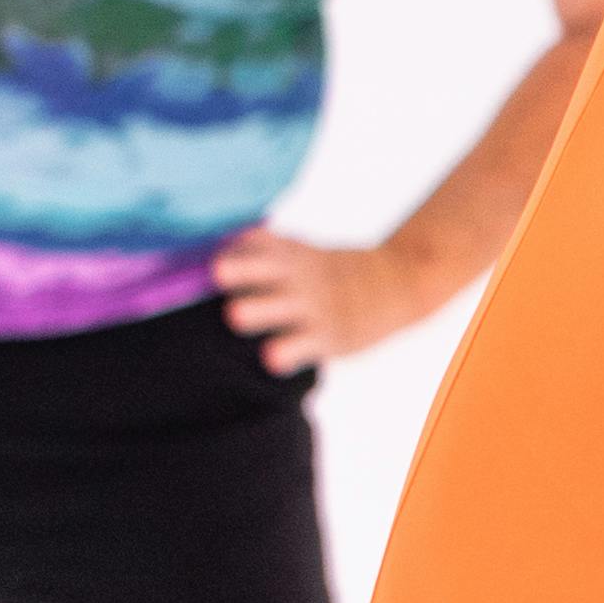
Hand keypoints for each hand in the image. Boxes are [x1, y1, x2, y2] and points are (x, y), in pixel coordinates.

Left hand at [208, 226, 445, 369]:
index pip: (258, 243)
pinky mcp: (329, 338)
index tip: (206, 250)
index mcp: (289, 254)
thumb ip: (261, 247)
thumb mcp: (302, 251)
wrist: (398, 280)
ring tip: (235, 315)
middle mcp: (299, 277)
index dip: (231, 247)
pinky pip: (304, 346)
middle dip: (241, 270)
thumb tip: (218, 243)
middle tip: (216, 271)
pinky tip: (271, 359)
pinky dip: (288, 352)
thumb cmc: (331, 272)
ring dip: (259, 310)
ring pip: (281, 309)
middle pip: (266, 270)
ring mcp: (315, 307)